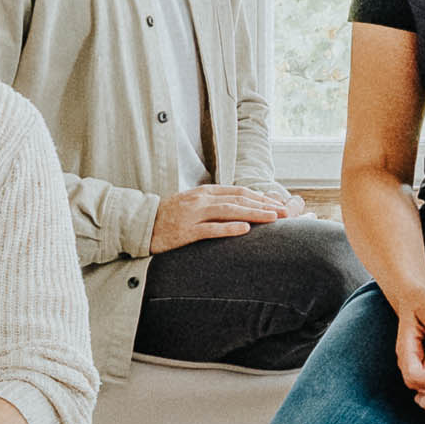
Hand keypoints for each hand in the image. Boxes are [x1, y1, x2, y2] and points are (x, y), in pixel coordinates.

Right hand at [147, 183, 294, 254]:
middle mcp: (201, 200)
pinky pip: (210, 229)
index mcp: (204, 193)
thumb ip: (214, 204)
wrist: (139, 223)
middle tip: (285, 213)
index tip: (279, 205)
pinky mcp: (185, 232)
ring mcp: (193, 215)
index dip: (260, 198)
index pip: (238, 192)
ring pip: (229, 211)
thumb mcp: (193, 204)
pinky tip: (245, 230)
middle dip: (264, 206)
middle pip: (238, 200)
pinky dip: (229, 228)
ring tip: (273, 219)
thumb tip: (240, 207)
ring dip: (253, 214)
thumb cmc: (168, 216)